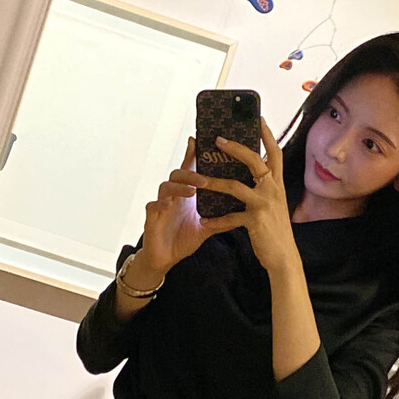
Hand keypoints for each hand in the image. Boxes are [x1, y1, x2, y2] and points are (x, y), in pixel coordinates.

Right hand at [134, 134, 218, 274]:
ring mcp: (161, 204)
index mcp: (187, 194)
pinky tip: (167, 205)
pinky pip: (153, 205)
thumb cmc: (184, 238)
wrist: (166, 258)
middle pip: (179, 173)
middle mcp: (174, 195)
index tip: (198, 139)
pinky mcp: (151, 217)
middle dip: (191, 173)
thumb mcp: (207, 227)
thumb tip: (247, 210)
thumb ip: (223, 216)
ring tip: (192, 191)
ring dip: (179, 187)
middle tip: (205, 179)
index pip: (191, 170)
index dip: (193, 154)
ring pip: (166, 186)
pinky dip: (160, 203)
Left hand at [197, 117, 296, 272]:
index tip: (258, 118)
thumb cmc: (275, 229)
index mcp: (277, 184)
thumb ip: (264, 188)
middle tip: (218, 139)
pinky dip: (217, 220)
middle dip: (236, 148)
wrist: (284, 257)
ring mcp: (264, 204)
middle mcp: (273, 189)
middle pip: (255, 161)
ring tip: (198, 180)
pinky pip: (231, 216)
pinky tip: (205, 221)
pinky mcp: (255, 220)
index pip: (275, 153)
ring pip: (235, 186)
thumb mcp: (273, 204)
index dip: (267, 135)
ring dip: (214, 182)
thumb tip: (251, 173)